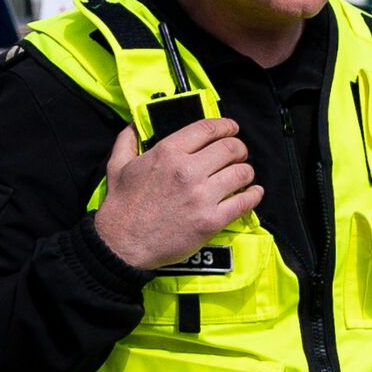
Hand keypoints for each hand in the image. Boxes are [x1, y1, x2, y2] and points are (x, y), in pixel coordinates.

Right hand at [93, 119, 263, 269]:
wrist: (122, 246)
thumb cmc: (121, 206)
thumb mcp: (118, 166)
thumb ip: (127, 141)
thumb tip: (133, 125)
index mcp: (168, 152)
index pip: (208, 128)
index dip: (226, 126)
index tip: (232, 128)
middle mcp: (188, 170)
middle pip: (230, 148)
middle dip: (239, 148)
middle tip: (239, 154)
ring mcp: (202, 196)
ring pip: (242, 172)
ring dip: (246, 171)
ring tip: (243, 175)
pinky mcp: (211, 220)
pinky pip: (245, 201)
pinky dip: (254, 195)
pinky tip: (254, 193)